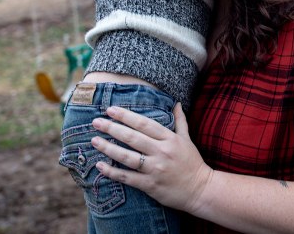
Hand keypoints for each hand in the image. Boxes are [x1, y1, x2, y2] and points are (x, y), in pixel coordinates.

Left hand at [91, 103, 213, 212]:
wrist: (200, 189)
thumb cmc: (192, 162)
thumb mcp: (187, 139)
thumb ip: (180, 121)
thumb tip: (177, 103)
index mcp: (169, 139)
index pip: (144, 123)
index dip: (126, 116)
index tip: (110, 109)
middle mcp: (161, 152)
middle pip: (132, 137)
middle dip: (112, 128)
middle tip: (95, 122)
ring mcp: (155, 169)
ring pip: (127, 157)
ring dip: (108, 148)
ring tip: (94, 140)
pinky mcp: (150, 185)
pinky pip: (127, 177)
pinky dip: (112, 172)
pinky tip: (100, 165)